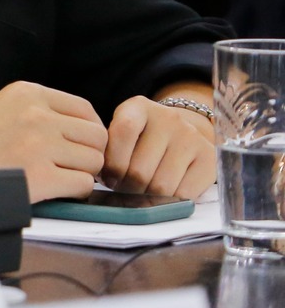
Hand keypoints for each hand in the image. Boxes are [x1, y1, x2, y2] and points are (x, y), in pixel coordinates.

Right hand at [0, 80, 107, 202]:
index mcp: (28, 93)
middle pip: (96, 136)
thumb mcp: (3, 109)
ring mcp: (40, 144)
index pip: (85, 109)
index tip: (76, 146)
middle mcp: (38, 114)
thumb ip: (42, 112)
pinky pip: (83, 185)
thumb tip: (88, 133)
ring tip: (56, 177)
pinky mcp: (40, 175)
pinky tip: (53, 190)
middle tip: (68, 166)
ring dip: (81, 174)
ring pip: (94, 162)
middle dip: (88, 154)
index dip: (87, 132)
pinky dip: (74, 192)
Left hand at [101, 88, 216, 199]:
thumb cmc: (142, 138)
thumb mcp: (122, 133)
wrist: (183, 133)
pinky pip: (184, 193)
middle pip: (140, 169)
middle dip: (127, 187)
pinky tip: (163, 194)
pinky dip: (170, 201)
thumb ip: (109, 149)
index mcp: (139, 107)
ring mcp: (192, 137)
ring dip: (147, 197)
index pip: (123, 132)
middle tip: (124, 190)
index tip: (108, 178)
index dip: (111, 163)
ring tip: (141, 192)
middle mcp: (169, 118)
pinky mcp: (210, 158)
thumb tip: (97, 177)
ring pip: (161, 185)